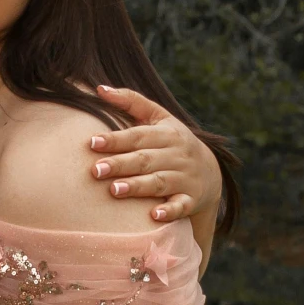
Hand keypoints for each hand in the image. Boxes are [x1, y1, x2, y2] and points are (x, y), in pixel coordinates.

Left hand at [86, 84, 221, 224]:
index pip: (138, 136)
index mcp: (167, 134)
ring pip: (160, 182)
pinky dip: (170, 211)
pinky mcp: (191, 200)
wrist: (211, 172)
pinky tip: (155, 216)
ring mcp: (185, 178)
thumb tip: (99, 88)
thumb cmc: (172, 142)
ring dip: (138, 187)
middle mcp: (177, 155)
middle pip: (145, 160)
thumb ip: (131, 102)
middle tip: (96, 170)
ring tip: (115, 190)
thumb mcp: (159, 118)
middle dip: (121, 165)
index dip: (116, 139)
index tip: (92, 143)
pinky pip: (181, 206)